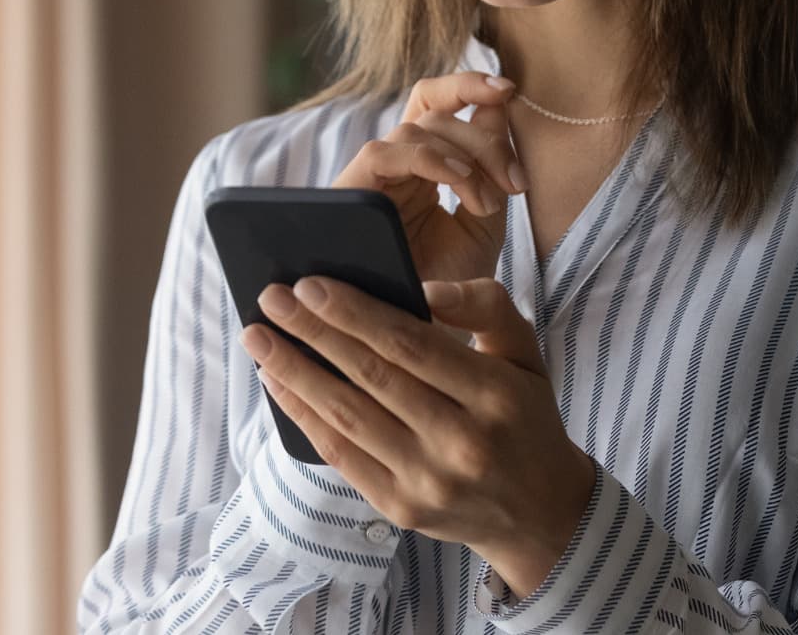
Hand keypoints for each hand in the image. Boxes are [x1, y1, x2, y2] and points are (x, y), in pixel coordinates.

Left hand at [241, 273, 596, 593]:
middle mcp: (461, 440)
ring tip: (259, 338)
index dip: (355, 312)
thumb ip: (484, 307)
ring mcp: (427, 480)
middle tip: (271, 298)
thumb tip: (422, 289)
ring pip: (346, 415)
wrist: (539, 512)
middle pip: (371, 375)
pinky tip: (278, 383)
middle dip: (312, 331)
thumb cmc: (525, 417)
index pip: (411, 343)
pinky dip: (302, 415)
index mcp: (495, 393)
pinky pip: (340, 454)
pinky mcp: (400, 508)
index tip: (311, 284)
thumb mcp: (527, 353)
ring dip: (294, 371)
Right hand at [330, 72, 524, 285]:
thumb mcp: (483, 221)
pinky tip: (461, 181)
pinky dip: (428, 158)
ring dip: (463, 157)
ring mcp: (372, 178)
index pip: (437, 104)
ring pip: (414, 127)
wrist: (421, 334)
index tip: (509, 90)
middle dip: (485, 139)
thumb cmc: (449, 282)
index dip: (468, 85)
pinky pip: (384, 152)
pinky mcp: (350, 193)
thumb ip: (492, 168)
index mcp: (423, 166)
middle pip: (435, 113)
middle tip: (516, 183)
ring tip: (489, 203)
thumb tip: (499, 104)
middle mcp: (395, 165)